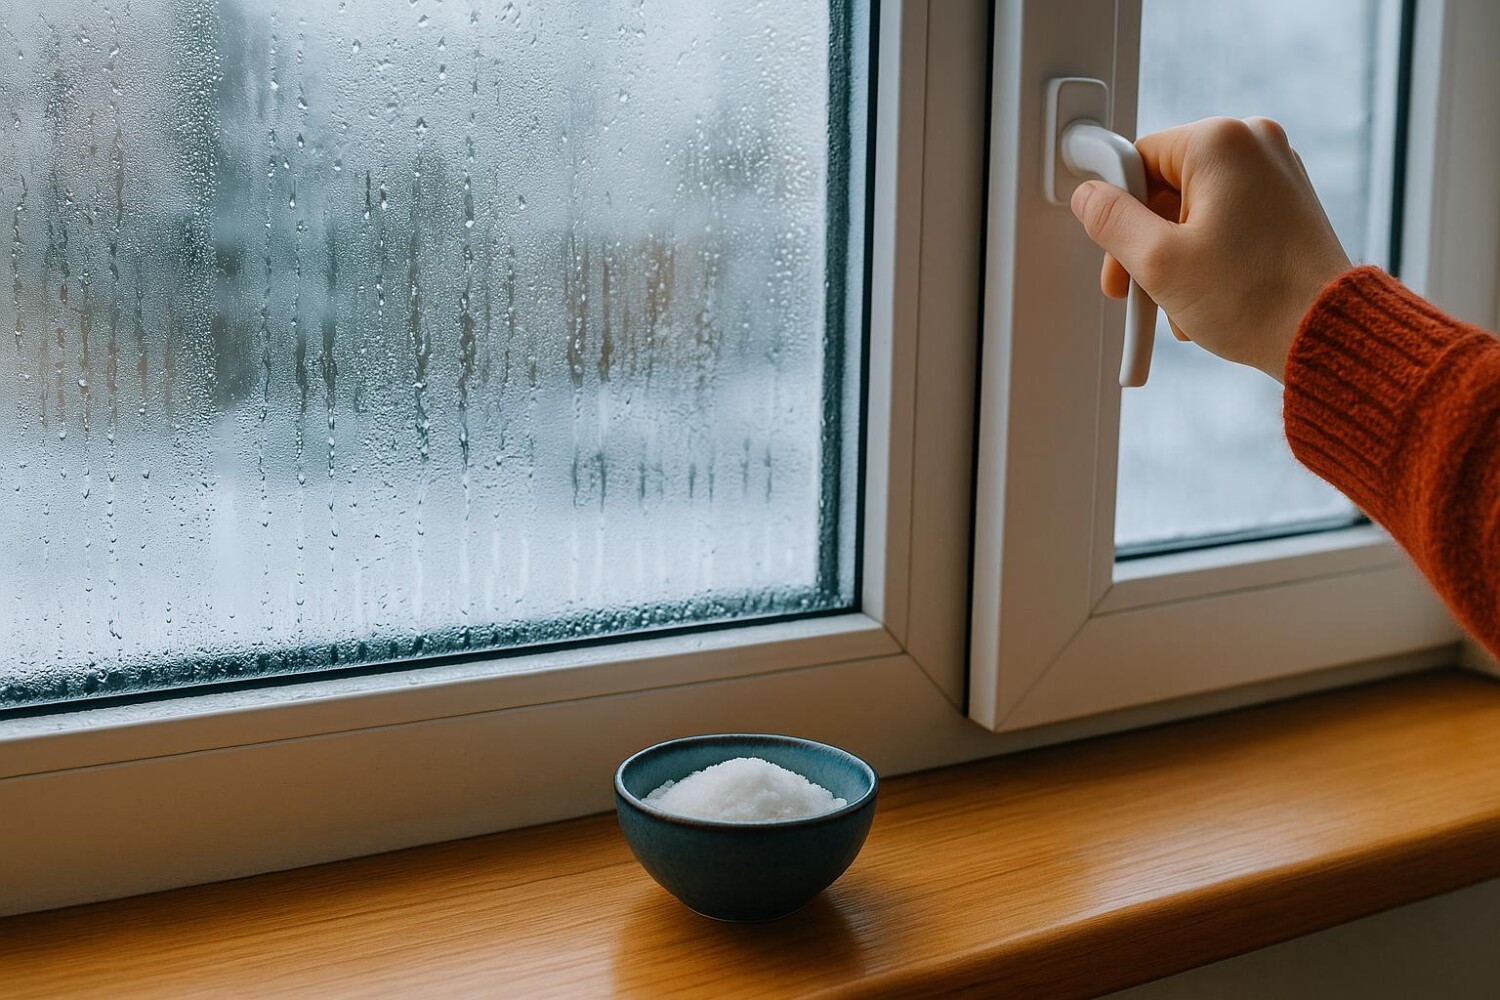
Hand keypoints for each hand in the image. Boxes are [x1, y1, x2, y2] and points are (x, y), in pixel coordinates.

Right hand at [1069, 116, 1351, 381]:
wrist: (1324, 334)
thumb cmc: (1253, 298)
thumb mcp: (1157, 261)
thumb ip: (1111, 221)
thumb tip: (1088, 196)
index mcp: (1221, 142)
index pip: (1138, 158)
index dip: (1117, 209)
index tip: (1114, 250)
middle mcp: (1255, 145)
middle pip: (1165, 185)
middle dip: (1145, 241)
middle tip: (1134, 287)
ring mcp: (1277, 174)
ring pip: (1193, 208)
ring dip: (1174, 256)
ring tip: (1178, 302)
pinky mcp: (1288, 204)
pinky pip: (1226, 220)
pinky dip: (1206, 255)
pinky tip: (1204, 296)